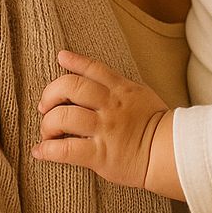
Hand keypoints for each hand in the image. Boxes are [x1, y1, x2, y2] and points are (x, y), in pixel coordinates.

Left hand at [32, 50, 169, 190]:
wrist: (171, 152)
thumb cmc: (157, 125)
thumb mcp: (140, 94)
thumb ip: (119, 88)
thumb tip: (98, 83)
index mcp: (120, 89)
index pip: (93, 68)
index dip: (74, 61)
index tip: (60, 57)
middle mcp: (110, 105)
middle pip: (71, 87)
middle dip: (51, 94)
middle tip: (45, 106)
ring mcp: (104, 129)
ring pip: (65, 116)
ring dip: (48, 124)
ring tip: (47, 132)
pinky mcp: (100, 154)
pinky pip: (67, 150)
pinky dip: (48, 150)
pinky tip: (41, 151)